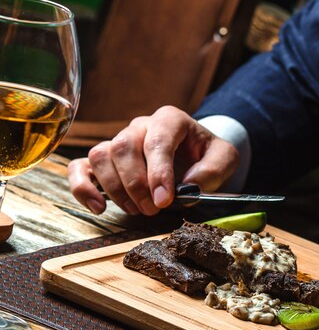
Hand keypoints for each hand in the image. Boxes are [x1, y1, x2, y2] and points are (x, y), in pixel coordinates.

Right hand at [68, 106, 239, 215]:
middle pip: (124, 148)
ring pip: (101, 156)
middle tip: (154, 209)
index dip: (158, 173)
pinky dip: (83, 187)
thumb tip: (188, 186)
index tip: (164, 201)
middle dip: (137, 185)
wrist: (197, 155)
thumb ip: (213, 169)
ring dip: (116, 188)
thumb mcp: (225, 158)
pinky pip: (82, 166)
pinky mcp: (106, 159)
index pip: (157, 141)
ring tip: (138, 210)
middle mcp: (141, 126)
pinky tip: (99, 207)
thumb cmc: (208, 155)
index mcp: (170, 120)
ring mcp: (120, 140)